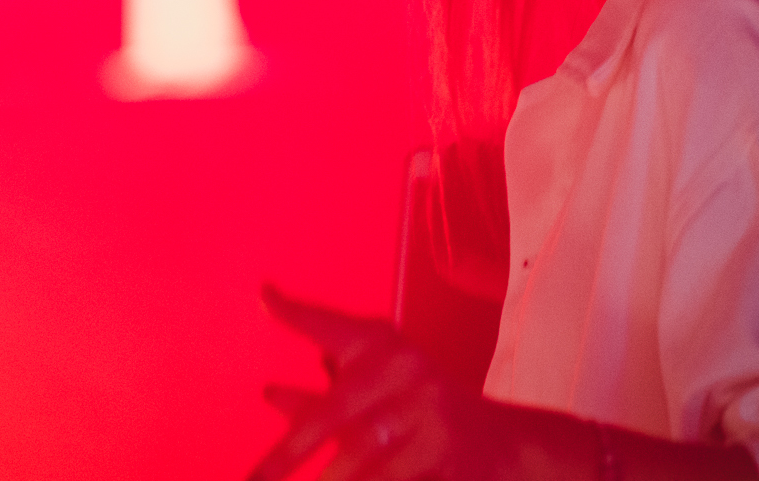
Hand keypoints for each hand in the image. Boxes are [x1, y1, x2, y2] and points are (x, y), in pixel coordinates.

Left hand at [249, 283, 511, 480]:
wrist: (503, 443)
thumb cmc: (420, 413)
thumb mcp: (376, 394)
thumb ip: (326, 395)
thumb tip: (270, 395)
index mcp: (383, 348)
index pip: (332, 327)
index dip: (297, 314)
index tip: (264, 296)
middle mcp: (404, 369)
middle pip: (332, 412)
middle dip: (287, 453)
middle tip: (256, 478)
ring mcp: (428, 410)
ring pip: (360, 454)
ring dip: (328, 477)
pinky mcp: (445, 451)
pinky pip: (391, 475)